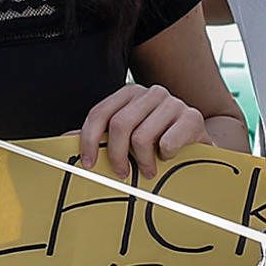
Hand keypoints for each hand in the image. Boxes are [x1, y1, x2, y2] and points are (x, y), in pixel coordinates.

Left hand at [75, 81, 210, 185]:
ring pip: (142, 136)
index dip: (89, 139)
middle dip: (116, 155)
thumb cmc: (159, 140)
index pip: (100, 112)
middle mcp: (151, 92)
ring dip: (143, 161)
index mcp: (130, 94)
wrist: (200, 144)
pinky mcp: (192, 117)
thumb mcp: (128, 136)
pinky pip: (167, 142)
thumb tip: (64, 139)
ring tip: (148, 170)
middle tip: (122, 173)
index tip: (88, 163)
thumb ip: (100, 135)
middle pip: (120, 124)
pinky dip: (165, 156)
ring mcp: (173, 102)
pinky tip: (169, 157)